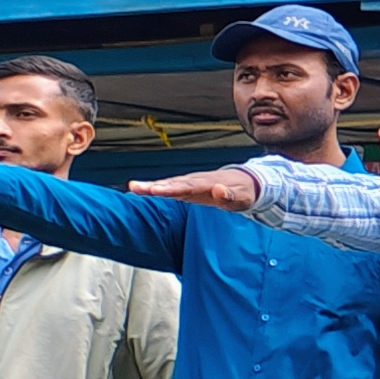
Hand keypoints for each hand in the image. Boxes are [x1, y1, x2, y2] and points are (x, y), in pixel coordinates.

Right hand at [129, 166, 261, 211]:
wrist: (245, 181)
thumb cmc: (244, 192)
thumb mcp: (242, 197)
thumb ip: (230, 195)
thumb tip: (218, 189)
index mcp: (209, 183)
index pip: (189, 186)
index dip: (173, 188)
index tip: (157, 190)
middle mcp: (196, 181)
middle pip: (174, 183)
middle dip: (156, 186)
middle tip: (137, 188)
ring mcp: (191, 183)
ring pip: (169, 183)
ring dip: (152, 186)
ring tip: (134, 188)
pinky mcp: (187, 187)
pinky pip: (169, 187)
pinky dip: (155, 188)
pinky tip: (140, 189)